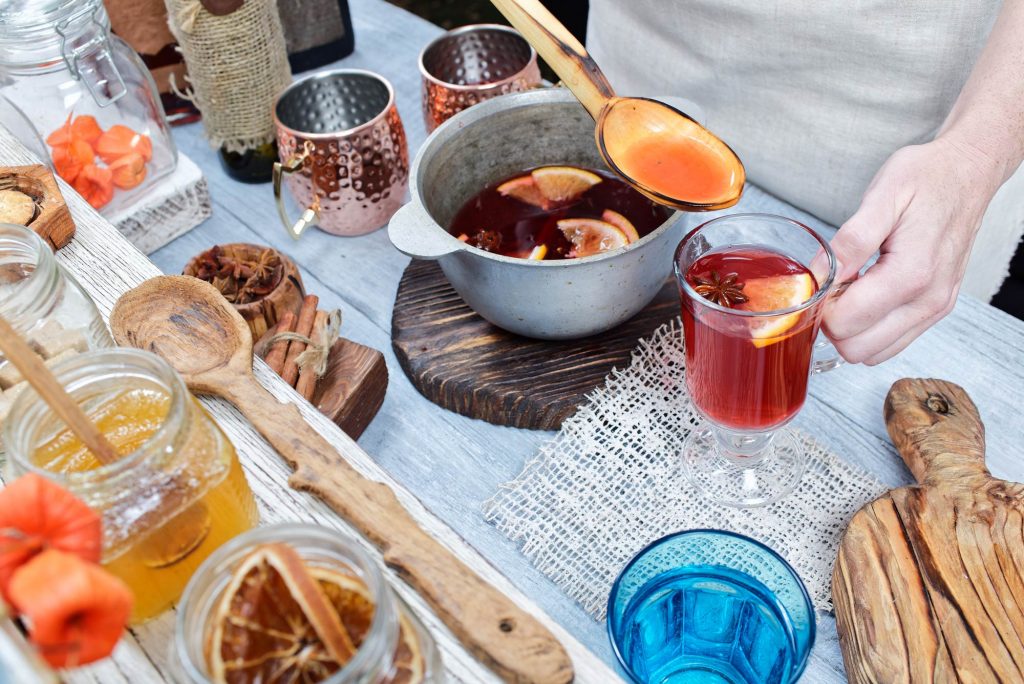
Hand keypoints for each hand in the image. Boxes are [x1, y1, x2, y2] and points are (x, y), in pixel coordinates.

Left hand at [823, 137, 1003, 364]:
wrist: (967, 173)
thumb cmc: (926, 178)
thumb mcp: (881, 197)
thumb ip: (849, 242)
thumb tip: (817, 277)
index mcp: (910, 274)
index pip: (845, 324)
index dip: (820, 306)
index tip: (820, 279)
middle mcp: (927, 300)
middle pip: (856, 348)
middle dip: (832, 323)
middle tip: (832, 286)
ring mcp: (935, 309)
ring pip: (873, 353)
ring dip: (851, 329)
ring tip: (850, 288)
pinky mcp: (936, 310)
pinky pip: (892, 343)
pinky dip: (870, 329)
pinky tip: (866, 296)